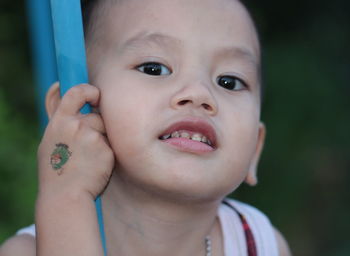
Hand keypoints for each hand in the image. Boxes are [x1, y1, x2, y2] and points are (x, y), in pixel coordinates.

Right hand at [37, 83, 113, 199]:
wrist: (65, 195)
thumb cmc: (56, 168)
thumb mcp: (51, 139)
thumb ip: (61, 117)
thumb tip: (59, 86)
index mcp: (59, 122)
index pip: (76, 92)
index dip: (89, 90)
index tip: (95, 95)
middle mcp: (76, 126)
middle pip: (97, 117)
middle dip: (96, 128)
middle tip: (86, 147)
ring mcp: (92, 138)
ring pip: (106, 131)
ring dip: (102, 142)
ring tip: (88, 159)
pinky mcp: (107, 150)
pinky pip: (112, 146)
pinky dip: (106, 154)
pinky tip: (95, 166)